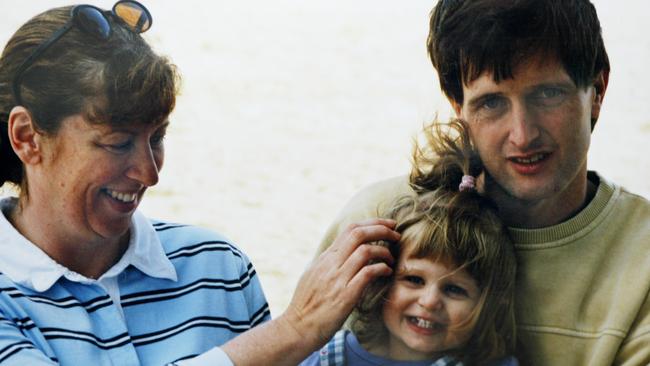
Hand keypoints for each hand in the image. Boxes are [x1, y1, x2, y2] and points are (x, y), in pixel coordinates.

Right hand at [281, 218, 399, 348]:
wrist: (297, 328)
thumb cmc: (307, 305)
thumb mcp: (313, 276)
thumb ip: (328, 263)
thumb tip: (341, 253)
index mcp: (325, 258)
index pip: (350, 229)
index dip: (372, 223)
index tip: (387, 224)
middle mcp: (330, 264)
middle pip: (358, 233)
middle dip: (381, 229)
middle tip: (396, 234)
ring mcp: (337, 279)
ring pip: (365, 251)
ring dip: (384, 251)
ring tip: (391, 258)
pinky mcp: (345, 295)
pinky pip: (368, 273)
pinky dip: (381, 268)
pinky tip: (387, 272)